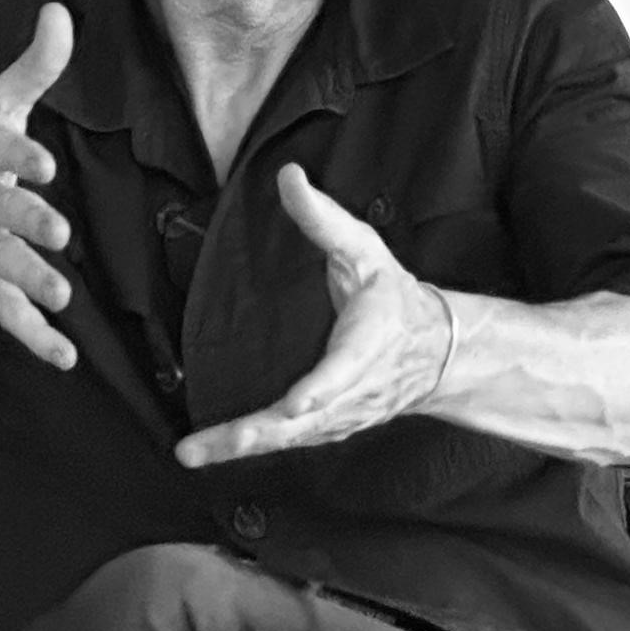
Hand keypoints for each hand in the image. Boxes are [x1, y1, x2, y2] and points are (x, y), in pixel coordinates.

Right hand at [0, 1, 78, 367]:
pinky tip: (63, 355)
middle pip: (1, 213)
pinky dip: (33, 337)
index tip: (44, 162)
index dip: (19, 156)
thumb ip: (35, 66)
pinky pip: (5, 313)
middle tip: (57, 234)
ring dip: (29, 281)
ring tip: (59, 295)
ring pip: (0, 266)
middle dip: (26, 224)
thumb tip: (59, 13)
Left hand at [176, 163, 452, 466]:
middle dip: (259, 434)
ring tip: (194, 453)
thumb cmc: (393, 297)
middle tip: (216, 442)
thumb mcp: (365, 249)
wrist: (435, 351)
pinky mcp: (330, 427)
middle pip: (305, 421)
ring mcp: (343, 415)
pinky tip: (215, 453)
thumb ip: (323, 217)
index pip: (343, 370)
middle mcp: (355, 389)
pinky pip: (290, 442)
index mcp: (366, 344)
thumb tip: (288, 176)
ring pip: (292, 439)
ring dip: (242, 447)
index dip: (321, 390)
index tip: (297, 405)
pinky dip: (252, 450)